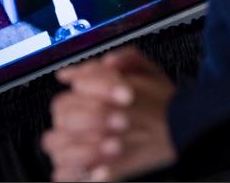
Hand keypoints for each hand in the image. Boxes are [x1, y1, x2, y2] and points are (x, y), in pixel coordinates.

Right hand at [42, 46, 176, 180]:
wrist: (174, 129)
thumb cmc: (155, 102)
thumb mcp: (147, 73)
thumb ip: (128, 59)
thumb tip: (109, 61)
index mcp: (86, 91)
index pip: (77, 84)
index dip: (101, 87)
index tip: (127, 93)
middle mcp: (75, 116)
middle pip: (63, 111)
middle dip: (94, 115)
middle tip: (123, 120)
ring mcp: (71, 143)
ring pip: (55, 142)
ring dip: (85, 145)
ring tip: (116, 145)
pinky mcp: (75, 170)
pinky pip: (62, 173)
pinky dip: (79, 171)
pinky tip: (102, 169)